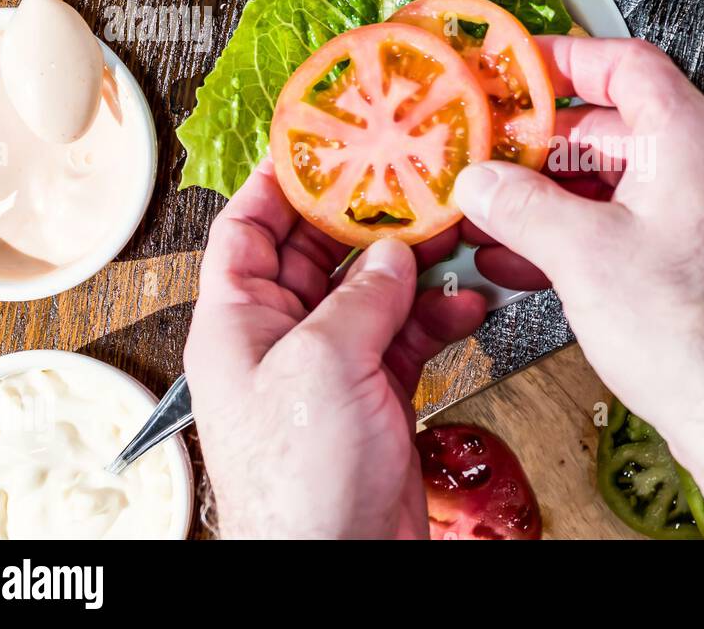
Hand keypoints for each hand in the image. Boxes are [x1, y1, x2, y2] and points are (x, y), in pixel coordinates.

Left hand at [184, 160, 486, 538]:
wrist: (341, 561)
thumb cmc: (300, 483)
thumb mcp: (322, 363)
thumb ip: (360, 296)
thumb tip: (391, 254)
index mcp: (237, 322)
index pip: (245, 229)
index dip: (278, 182)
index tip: (319, 143)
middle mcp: (280, 339)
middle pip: (319, 254)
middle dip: (367, 218)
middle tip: (411, 180)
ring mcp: (331, 368)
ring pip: (373, 292)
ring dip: (416, 267)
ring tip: (456, 236)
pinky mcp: (377, 394)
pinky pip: (407, 335)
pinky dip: (438, 315)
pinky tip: (467, 302)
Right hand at [453, 37, 703, 538]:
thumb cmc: (693, 340)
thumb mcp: (583, 258)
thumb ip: (521, 205)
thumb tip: (480, 180)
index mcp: (694, 140)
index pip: (627, 64)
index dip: (566, 60)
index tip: (519, 70)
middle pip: (619, 124)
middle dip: (546, 143)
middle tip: (491, 155)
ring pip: (624, 178)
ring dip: (558, 194)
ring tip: (497, 215)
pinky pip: (640, 220)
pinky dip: (589, 229)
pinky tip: (534, 258)